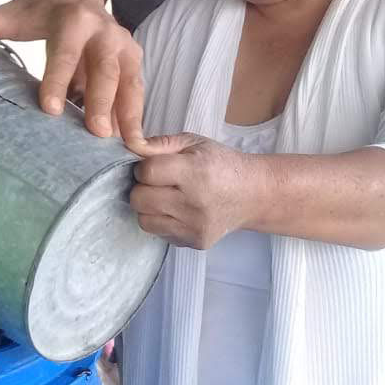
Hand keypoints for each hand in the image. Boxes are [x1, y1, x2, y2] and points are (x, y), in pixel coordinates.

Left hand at [0, 0, 144, 143]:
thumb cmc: (38, 10)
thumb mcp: (10, 14)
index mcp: (72, 20)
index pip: (65, 53)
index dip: (58, 80)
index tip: (50, 109)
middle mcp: (104, 31)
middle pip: (105, 69)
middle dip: (103, 102)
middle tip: (96, 133)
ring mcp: (124, 46)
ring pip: (130, 82)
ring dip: (130, 115)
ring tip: (128, 147)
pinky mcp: (134, 61)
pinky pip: (137, 91)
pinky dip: (136, 117)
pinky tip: (133, 145)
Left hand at [130, 133, 259, 248]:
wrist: (254, 194)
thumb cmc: (221, 164)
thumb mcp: (193, 143)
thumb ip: (159, 143)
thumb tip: (130, 145)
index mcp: (195, 172)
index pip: (147, 172)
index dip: (143, 168)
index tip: (153, 167)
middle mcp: (195, 203)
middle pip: (140, 199)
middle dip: (142, 188)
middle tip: (158, 183)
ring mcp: (195, 227)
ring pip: (144, 219)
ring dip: (148, 207)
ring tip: (165, 197)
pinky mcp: (195, 242)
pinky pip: (159, 233)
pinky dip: (161, 221)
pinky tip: (176, 211)